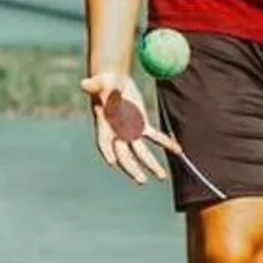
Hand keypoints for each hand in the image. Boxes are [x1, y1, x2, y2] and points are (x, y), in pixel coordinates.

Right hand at [80, 69, 181, 186]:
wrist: (114, 83)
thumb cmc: (104, 83)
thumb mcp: (100, 83)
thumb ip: (94, 86)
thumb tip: (84, 84)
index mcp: (104, 126)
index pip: (103, 142)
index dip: (107, 151)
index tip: (112, 161)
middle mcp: (116, 134)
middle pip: (124, 155)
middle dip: (132, 168)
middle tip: (141, 180)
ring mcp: (130, 132)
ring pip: (141, 152)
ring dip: (151, 164)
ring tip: (161, 176)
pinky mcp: (141, 126)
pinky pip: (155, 137)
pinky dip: (166, 143)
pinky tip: (178, 150)